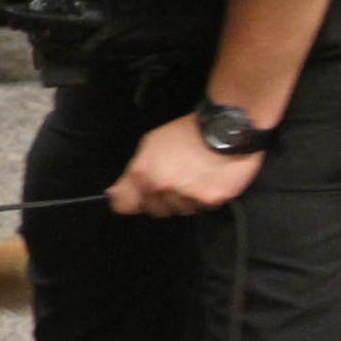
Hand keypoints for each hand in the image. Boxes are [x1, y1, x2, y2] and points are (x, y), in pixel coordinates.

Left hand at [107, 114, 260, 217]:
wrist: (225, 129)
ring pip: (180, 210)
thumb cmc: (186, 133)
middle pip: (155, 210)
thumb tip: (114, 194)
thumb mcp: (151, 144)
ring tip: (195, 177)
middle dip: (161, 199)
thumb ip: (132, 173)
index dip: (129, 201)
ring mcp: (187, 195)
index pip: (124, 205)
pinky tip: (209, 180)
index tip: (135, 198)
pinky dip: (205, 198)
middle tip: (175, 179)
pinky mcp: (210, 200)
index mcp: (143, 173)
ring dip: (185, 199)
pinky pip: (202, 208)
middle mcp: (162, 187)